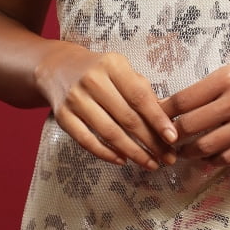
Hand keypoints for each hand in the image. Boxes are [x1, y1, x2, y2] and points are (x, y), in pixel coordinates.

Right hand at [35, 42, 177, 169]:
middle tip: (167, 158)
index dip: (158, 119)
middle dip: (151, 142)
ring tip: (151, 163)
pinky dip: (107, 154)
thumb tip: (166, 122)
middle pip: (127, 118)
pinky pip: (87, 141)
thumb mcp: (121, 70)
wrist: (57, 67)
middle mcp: (92, 80)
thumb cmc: (99, 71)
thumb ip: (142, 92)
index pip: (140, 96)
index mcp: (112, 65)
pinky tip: (123, 160)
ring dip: (133, 152)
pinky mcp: (62, 116)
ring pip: (109, 133)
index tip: (172, 138)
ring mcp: (75, 99)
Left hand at [159, 56, 229, 169]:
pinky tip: (205, 158)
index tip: (154, 119)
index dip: (163, 112)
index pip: (183, 100)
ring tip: (181, 151)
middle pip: (189, 125)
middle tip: (164, 140)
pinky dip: (211, 161)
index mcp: (225, 79)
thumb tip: (169, 108)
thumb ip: (203, 90)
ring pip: (206, 146)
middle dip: (171, 136)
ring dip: (188, 152)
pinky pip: (228, 158)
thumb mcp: (229, 73)